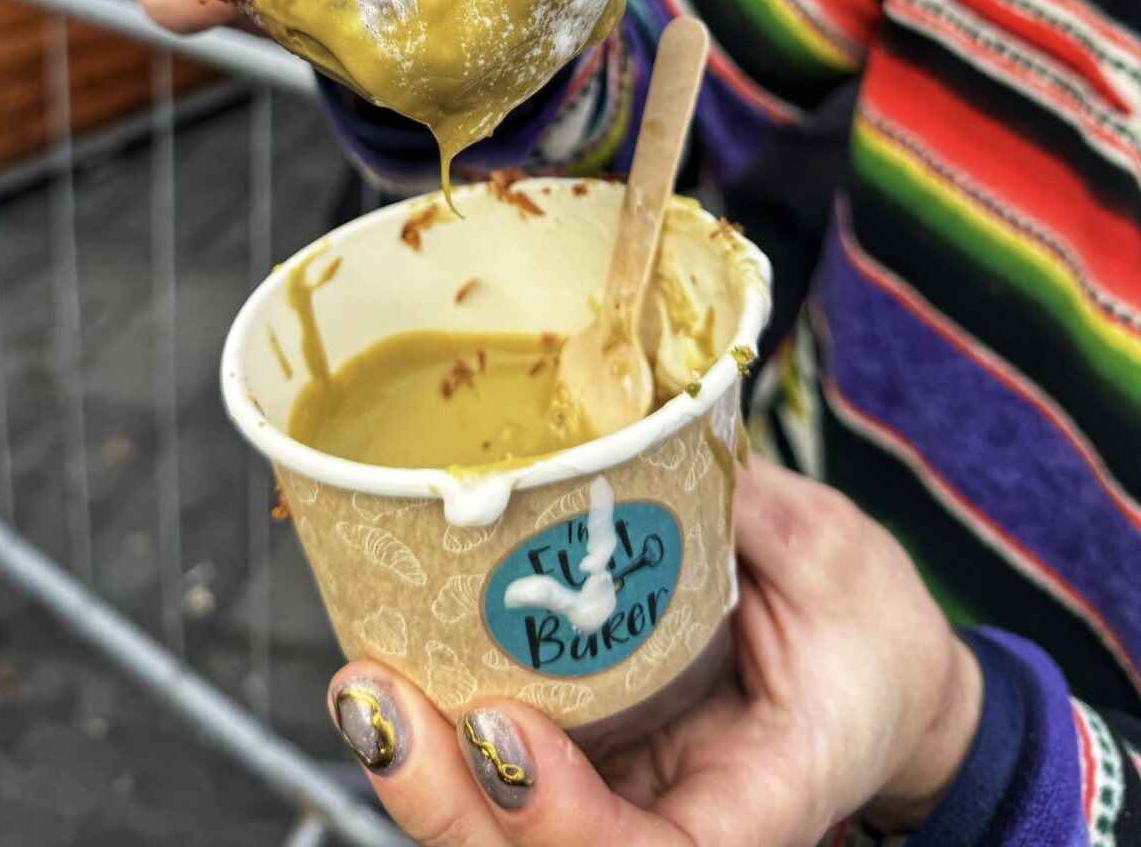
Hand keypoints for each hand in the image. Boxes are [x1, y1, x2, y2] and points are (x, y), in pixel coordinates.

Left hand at [327, 458, 981, 846]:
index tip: (501, 731)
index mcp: (754, 802)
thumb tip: (640, 430)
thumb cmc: (868, 633)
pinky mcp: (586, 753)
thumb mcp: (833, 556)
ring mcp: (618, 793)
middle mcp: (668, 814)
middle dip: (442, 799)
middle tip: (376, 700)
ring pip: (496, 825)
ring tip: (361, 682)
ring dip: (416, 767)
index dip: (562, 818)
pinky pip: (497, 761)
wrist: (876, 679)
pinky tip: (388, 661)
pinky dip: (435, 724)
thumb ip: (744, 506)